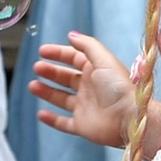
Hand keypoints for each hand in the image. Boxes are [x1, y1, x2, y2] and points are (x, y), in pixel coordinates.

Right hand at [29, 31, 147, 146]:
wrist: (128, 118)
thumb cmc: (117, 87)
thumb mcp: (103, 59)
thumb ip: (87, 45)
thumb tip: (71, 35)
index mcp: (96, 70)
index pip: (74, 58)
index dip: (59, 53)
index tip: (42, 51)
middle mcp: (90, 88)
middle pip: (66, 77)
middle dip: (51, 71)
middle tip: (37, 67)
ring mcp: (85, 107)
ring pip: (61, 98)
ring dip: (47, 92)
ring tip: (33, 86)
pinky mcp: (82, 125)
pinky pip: (64, 123)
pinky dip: (52, 120)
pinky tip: (40, 113)